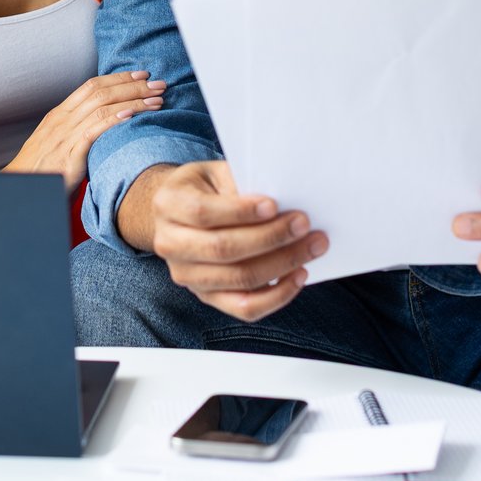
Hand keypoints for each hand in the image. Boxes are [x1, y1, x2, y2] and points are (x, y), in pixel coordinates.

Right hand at [3, 71, 165, 191]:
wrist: (21, 187)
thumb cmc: (42, 169)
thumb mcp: (57, 143)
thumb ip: (76, 130)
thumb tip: (102, 122)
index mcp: (60, 114)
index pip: (92, 86)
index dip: (118, 78)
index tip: (141, 74)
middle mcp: (62, 119)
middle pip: (101, 92)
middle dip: (133, 85)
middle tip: (158, 83)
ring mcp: (65, 135)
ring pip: (103, 107)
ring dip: (133, 100)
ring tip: (157, 99)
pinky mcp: (69, 154)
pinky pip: (95, 131)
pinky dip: (114, 120)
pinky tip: (132, 115)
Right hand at [147, 161, 327, 321]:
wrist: (180, 214)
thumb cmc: (205, 189)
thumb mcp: (215, 173)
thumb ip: (239, 184)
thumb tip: (282, 201)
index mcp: (169, 205)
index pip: (202, 212)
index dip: (240, 211)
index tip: (274, 205)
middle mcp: (170, 244)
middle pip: (222, 248)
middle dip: (270, 237)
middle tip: (304, 225)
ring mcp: (187, 276)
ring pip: (238, 279)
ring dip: (282, 264)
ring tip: (311, 247)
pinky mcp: (207, 297)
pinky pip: (245, 307)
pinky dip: (276, 295)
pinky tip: (298, 275)